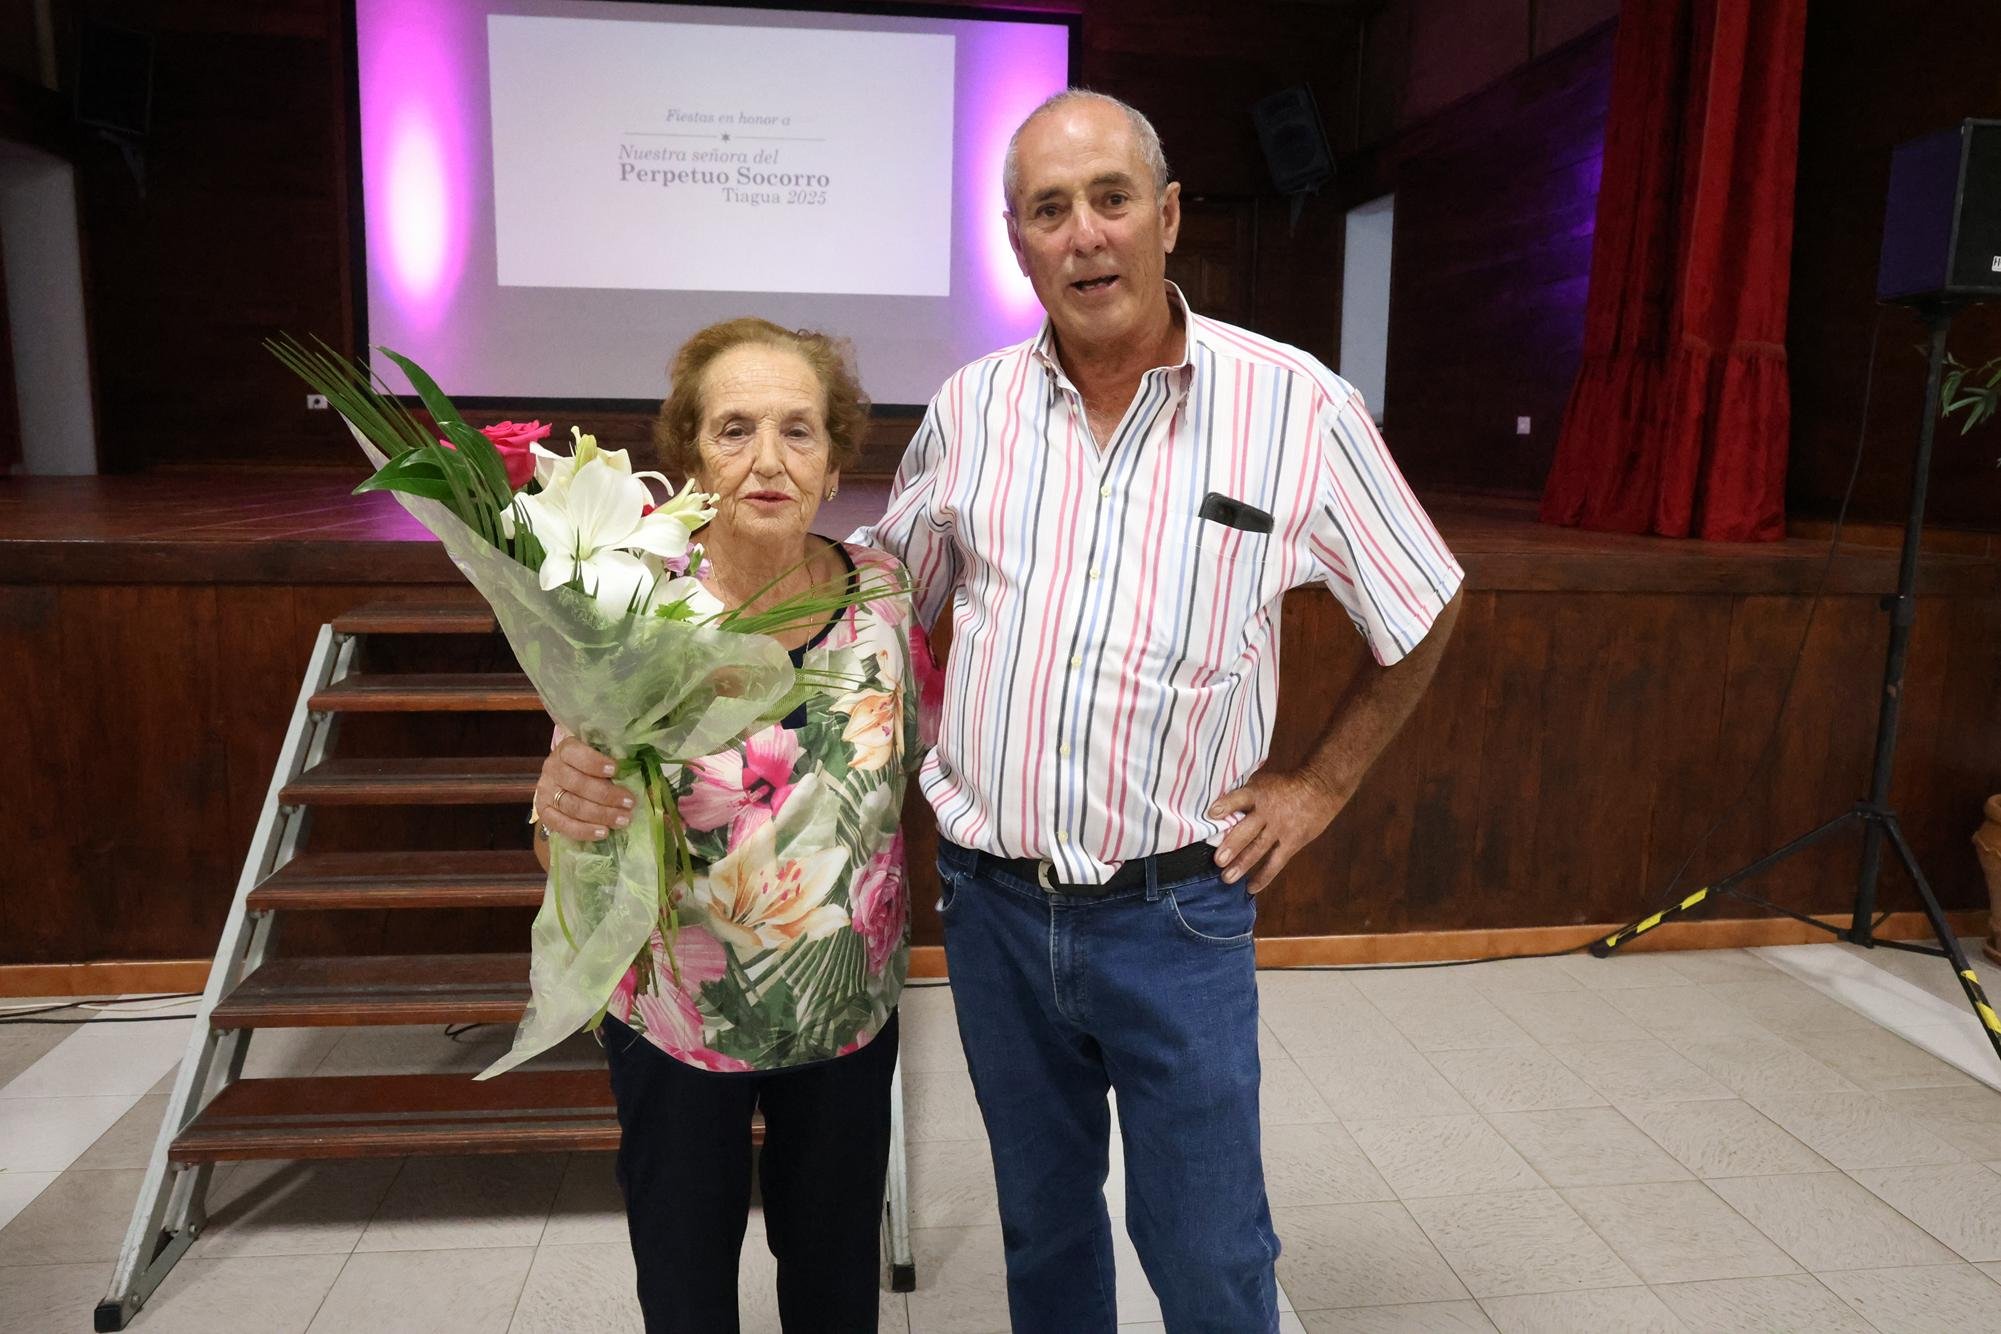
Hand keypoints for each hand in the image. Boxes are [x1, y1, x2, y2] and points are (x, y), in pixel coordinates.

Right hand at [537, 737, 632, 841]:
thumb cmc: (590, 769)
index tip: (616, 769)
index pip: (576, 754)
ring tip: (623, 820)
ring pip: (572, 806)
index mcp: (565, 750)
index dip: (595, 762)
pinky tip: (603, 832)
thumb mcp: (599, 759)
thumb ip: (613, 765)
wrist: (563, 784)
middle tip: (629, 803)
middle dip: (606, 795)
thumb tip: (638, 774)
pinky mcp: (543, 813)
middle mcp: (551, 769)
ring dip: (600, 814)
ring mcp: (544, 792)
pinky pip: (562, 825)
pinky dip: (583, 830)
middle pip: (577, 784)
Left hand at [1207, 768, 1346, 893]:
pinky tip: (1251, 888)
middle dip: (1232, 846)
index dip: (1226, 805)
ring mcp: (1280, 829)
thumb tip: (1217, 809)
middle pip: (1248, 830)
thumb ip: (1244, 795)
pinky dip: (1264, 876)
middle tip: (1218, 861)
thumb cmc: (1285, 785)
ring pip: (1259, 849)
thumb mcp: (1263, 781)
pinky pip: (1276, 862)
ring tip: (1227, 878)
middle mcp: (1268, 812)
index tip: (1212, 813)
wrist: (1320, 788)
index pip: (1240, 798)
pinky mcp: (1292, 842)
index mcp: (1258, 793)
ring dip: (1242, 864)